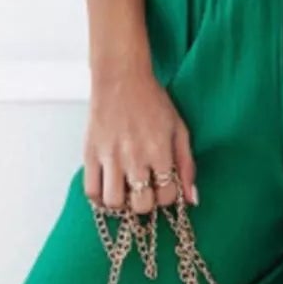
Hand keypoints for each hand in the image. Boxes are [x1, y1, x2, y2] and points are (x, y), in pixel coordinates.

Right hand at [84, 58, 197, 214]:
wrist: (121, 78)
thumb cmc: (152, 102)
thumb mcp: (179, 129)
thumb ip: (187, 166)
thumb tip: (192, 199)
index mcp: (159, 151)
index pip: (166, 196)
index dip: (167, 198)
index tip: (163, 189)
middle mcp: (134, 157)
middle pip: (141, 205)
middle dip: (145, 204)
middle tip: (144, 193)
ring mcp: (110, 156)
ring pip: (114, 203)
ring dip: (122, 204)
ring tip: (125, 192)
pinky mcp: (90, 153)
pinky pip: (91, 191)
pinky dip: (99, 198)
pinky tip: (108, 189)